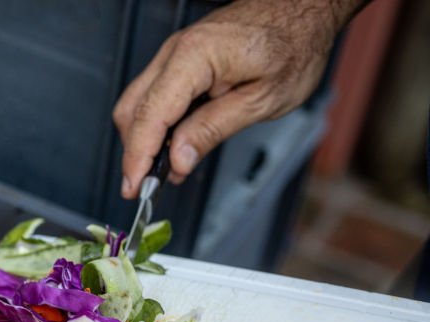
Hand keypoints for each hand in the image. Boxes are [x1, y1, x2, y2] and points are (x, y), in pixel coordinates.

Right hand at [113, 0, 367, 198]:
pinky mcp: (180, 59)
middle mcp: (175, 51)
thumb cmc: (294, 46)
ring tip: (167, 170)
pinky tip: (175, 145)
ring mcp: (174, 53)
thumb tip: (178, 160)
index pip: (150, 116)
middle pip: (132, 110)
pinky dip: (158, 124)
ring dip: (146, 139)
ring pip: (138, 104)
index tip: (134, 189)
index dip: (138, 157)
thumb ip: (213, 129)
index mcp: (195, 57)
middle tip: (148, 187)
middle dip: (136, 152)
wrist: (304, 10)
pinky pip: (154, 94)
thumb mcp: (262, 100)